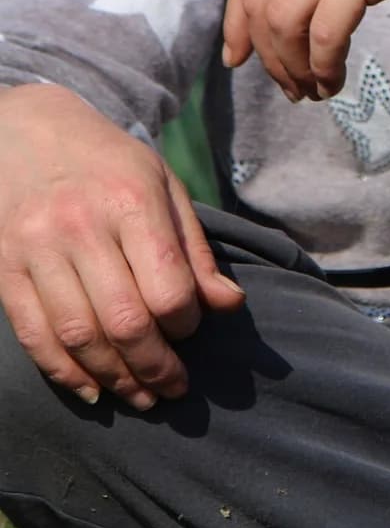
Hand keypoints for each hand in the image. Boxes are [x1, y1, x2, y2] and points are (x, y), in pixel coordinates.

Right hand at [0, 85, 243, 407]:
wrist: (27, 131)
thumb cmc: (108, 163)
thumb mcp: (164, 187)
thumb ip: (195, 251)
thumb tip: (229, 306)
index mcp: (131, 203)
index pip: (169, 290)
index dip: (187, 325)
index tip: (191, 330)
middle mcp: (81, 228)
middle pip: (125, 322)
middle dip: (155, 367)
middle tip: (174, 388)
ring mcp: (37, 249)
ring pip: (79, 336)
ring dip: (114, 379)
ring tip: (140, 396)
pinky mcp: (5, 268)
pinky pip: (35, 334)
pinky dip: (64, 372)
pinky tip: (92, 390)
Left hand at [222, 0, 389, 101]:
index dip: (238, 19)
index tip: (240, 56)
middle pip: (260, 0)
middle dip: (267, 54)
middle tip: (289, 88)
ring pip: (284, 20)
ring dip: (293, 66)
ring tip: (314, 91)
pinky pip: (324, 31)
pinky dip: (323, 64)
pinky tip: (336, 79)